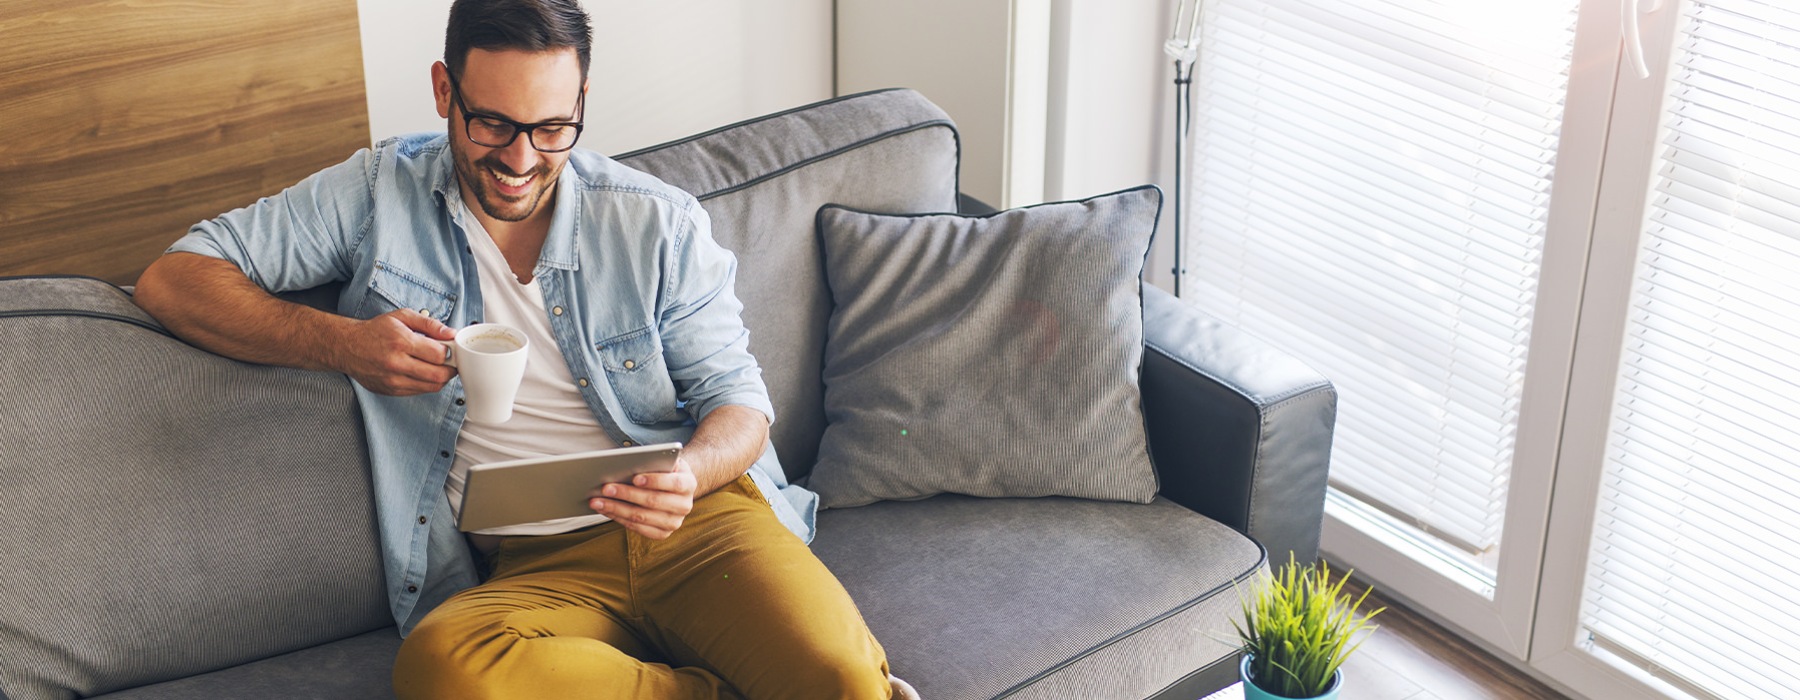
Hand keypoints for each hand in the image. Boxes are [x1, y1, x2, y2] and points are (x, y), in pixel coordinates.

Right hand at [330, 309, 458, 395]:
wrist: (348, 347)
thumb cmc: (376, 330)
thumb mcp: (402, 317)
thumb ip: (429, 324)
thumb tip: (452, 334)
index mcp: (400, 342)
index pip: (438, 355)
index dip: (450, 352)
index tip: (450, 349)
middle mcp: (396, 363)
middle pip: (438, 375)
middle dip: (451, 369)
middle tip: (450, 361)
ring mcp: (393, 380)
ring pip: (431, 387)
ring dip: (441, 378)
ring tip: (438, 367)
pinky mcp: (390, 390)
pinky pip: (419, 392)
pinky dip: (427, 384)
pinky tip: (423, 373)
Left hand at [588, 457, 697, 539]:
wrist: (675, 487)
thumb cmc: (664, 469)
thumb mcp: (665, 461)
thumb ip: (654, 462)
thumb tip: (627, 465)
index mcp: (689, 484)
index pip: (674, 483)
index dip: (654, 481)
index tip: (634, 478)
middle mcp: (685, 505)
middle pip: (653, 501)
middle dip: (627, 494)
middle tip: (605, 488)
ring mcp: (674, 522)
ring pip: (641, 517)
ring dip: (616, 509)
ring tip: (597, 501)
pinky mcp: (663, 534)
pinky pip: (637, 528)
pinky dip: (619, 518)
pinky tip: (605, 510)